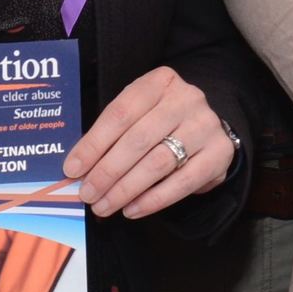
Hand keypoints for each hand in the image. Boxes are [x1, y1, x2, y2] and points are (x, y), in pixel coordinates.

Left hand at [61, 64, 233, 219]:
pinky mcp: (220, 153)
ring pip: (158, 162)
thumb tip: (76, 169)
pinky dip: (153, 200)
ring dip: (126, 189)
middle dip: (107, 171)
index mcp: (160, 81)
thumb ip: (111, 134)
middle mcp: (187, 99)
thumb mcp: (137, 113)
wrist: (205, 128)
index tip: (72, 169)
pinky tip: (131, 210)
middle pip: (138, 139)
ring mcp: (206, 125)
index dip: (94, 143)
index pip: (121, 112)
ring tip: (104, 206)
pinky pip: (182, 182)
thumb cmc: (159, 121)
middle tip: (87, 194)